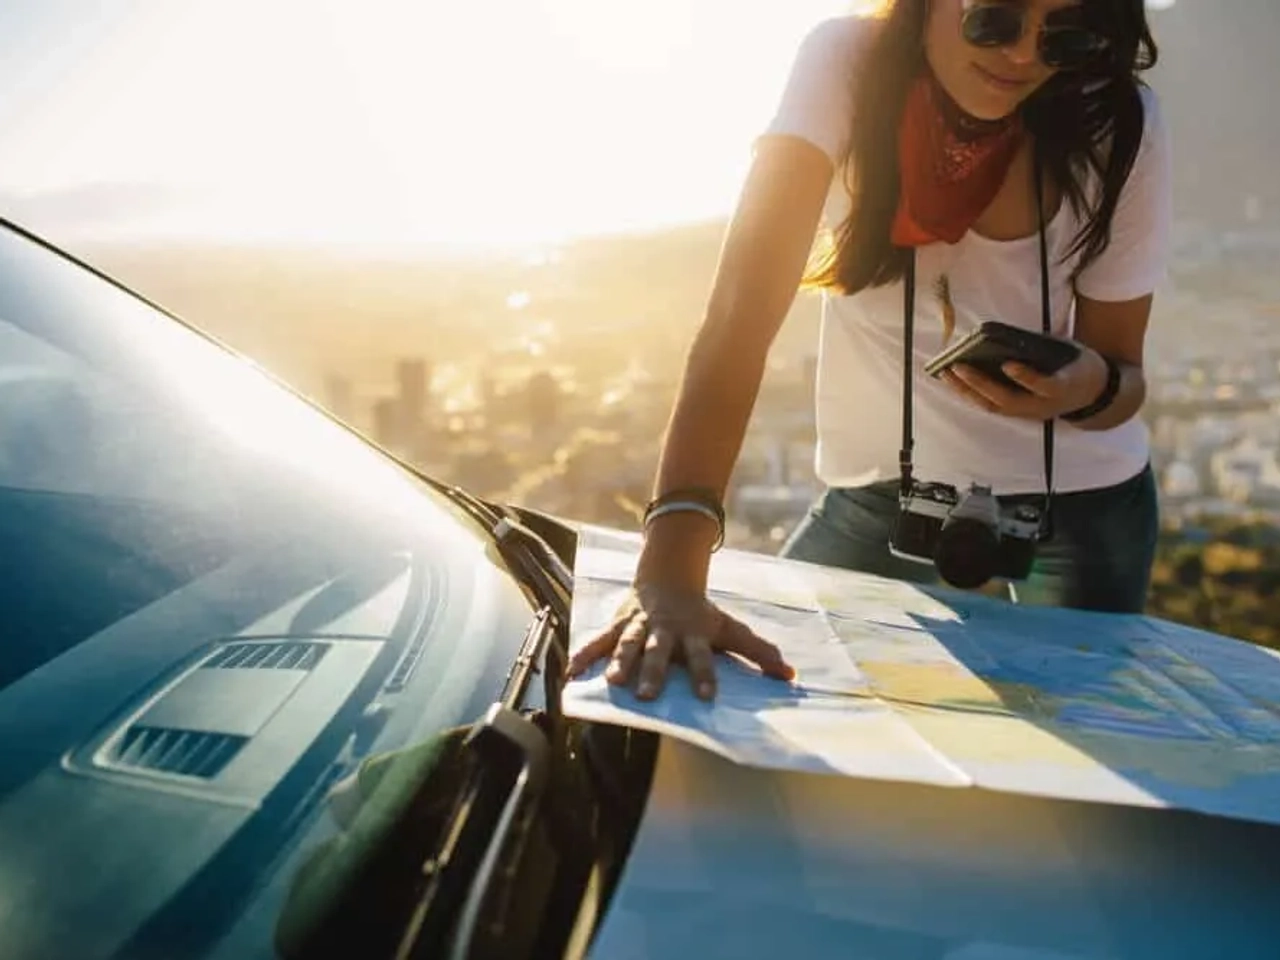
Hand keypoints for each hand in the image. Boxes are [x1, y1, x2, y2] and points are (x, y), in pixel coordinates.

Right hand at [565, 582, 794, 700]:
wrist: (668, 578)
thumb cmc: (701, 613)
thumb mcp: (730, 629)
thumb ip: (758, 652)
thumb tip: (789, 675)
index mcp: (692, 634)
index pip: (701, 657)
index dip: (704, 675)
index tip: (707, 696)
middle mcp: (664, 630)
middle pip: (658, 651)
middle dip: (652, 671)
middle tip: (648, 695)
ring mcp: (638, 626)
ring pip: (626, 644)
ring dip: (618, 661)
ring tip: (611, 681)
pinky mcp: (617, 624)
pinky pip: (597, 640)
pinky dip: (583, 655)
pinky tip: (570, 674)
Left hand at [942, 346, 1106, 420]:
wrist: (1092, 395)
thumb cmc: (1078, 366)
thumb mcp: (1070, 351)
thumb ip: (1044, 347)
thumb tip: (1007, 338)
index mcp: (1064, 387)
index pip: (1044, 385)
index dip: (1026, 377)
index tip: (1008, 365)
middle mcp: (1044, 406)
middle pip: (1008, 400)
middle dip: (980, 384)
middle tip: (957, 366)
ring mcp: (1030, 413)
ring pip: (994, 407)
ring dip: (968, 392)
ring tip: (947, 374)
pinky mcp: (1020, 414)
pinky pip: (992, 407)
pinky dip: (972, 395)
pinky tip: (956, 382)